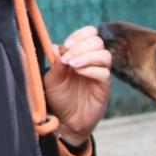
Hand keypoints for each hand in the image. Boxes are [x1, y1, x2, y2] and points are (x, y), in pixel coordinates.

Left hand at [45, 26, 111, 144]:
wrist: (65, 121)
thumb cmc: (58, 98)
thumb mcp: (51, 79)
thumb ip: (55, 63)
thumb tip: (57, 47)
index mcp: (80, 54)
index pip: (89, 33)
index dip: (80, 35)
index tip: (67, 44)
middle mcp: (92, 61)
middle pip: (98, 41)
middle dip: (81, 46)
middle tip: (68, 59)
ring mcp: (99, 74)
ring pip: (104, 55)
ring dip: (87, 56)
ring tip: (73, 66)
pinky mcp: (104, 87)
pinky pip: (104, 73)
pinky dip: (91, 69)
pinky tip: (79, 73)